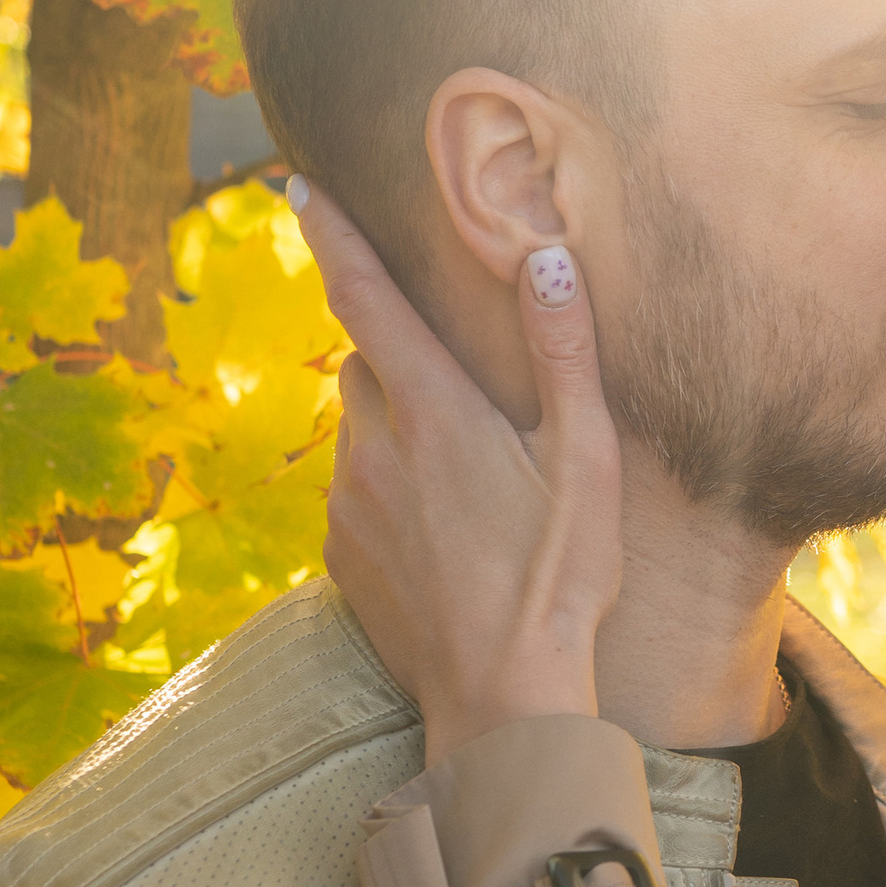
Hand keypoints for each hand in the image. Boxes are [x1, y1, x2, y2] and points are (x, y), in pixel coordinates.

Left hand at [291, 180, 622, 750]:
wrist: (503, 700)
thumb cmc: (560, 580)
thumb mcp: (587, 462)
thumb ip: (564, 353)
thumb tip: (545, 256)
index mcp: (434, 410)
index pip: (366, 296)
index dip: (333, 234)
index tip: (297, 186)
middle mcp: (373, 447)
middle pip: (367, 364)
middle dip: (404, 360)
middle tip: (471, 405)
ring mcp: (346, 504)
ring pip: (362, 432)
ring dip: (403, 434)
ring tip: (474, 491)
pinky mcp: (338, 554)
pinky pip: (356, 493)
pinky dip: (391, 493)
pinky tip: (448, 538)